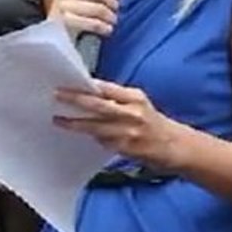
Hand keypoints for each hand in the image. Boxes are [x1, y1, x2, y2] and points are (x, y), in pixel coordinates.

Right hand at [49, 0, 126, 38]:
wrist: (55, 29)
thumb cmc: (77, 8)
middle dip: (113, 3)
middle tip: (116, 9)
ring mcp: (65, 4)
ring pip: (98, 8)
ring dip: (110, 16)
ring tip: (113, 20)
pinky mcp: (66, 20)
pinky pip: (91, 22)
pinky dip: (103, 26)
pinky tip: (108, 29)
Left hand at [54, 81, 183, 169]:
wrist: (173, 146)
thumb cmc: (153, 123)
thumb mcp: (138, 104)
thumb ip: (117, 99)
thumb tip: (89, 94)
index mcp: (135, 98)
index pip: (106, 88)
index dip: (86, 86)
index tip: (68, 83)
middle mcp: (132, 113)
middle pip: (98, 105)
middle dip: (75, 100)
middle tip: (57, 96)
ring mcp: (128, 132)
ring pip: (95, 126)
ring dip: (75, 124)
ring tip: (59, 120)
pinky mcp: (125, 148)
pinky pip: (102, 142)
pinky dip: (91, 137)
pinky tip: (79, 135)